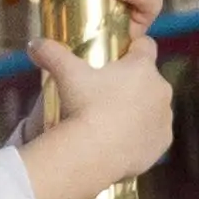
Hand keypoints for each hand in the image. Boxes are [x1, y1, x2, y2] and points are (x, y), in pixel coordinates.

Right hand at [23, 7, 177, 198]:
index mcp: (143, 67)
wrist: (93, 155)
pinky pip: (154, 134)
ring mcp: (164, 118)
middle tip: (106, 93)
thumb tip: (34, 43)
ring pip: (153, 107)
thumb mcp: (65, 75)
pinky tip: (121, 140)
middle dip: (133, 83)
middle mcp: (160, 89)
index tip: (117, 57)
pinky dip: (142, 135)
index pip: (146, 46)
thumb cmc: (83, 107)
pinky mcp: (163, 143)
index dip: (132, 49)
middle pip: (149, 79)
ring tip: (112, 120)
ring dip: (139, 109)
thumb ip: (52, 54)